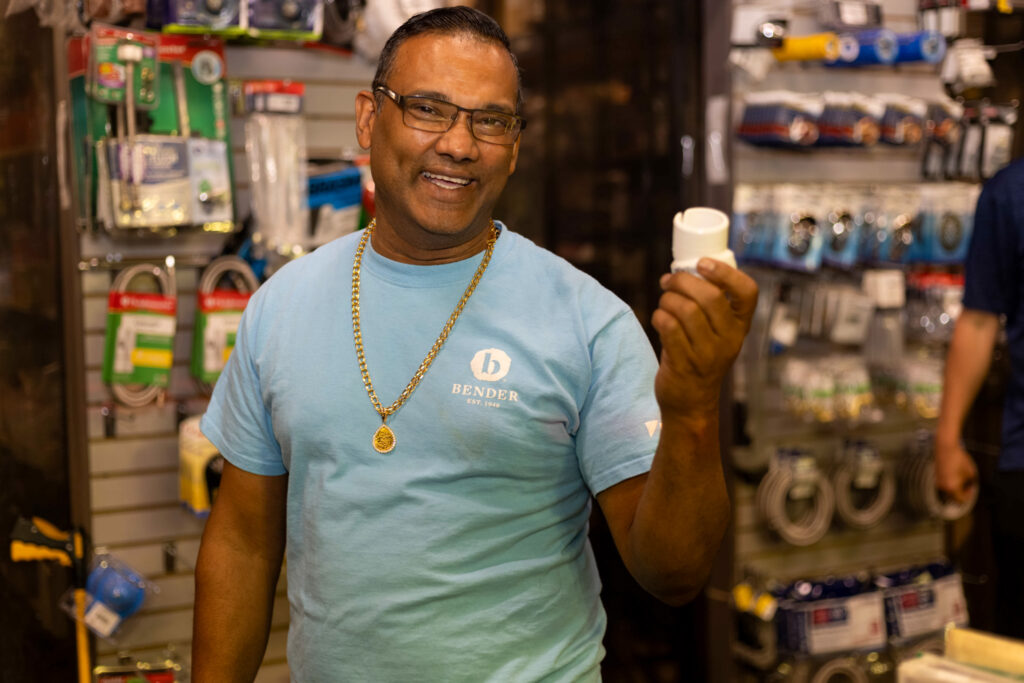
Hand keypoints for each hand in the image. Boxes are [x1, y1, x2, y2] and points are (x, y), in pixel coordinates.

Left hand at [651, 259, 757, 418]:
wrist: (691, 402)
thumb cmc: (699, 356)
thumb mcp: (716, 333)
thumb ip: (708, 305)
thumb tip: (681, 271)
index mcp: (740, 326)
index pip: (747, 292)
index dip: (726, 273)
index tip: (702, 264)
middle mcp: (729, 339)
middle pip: (710, 297)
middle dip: (683, 281)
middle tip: (668, 281)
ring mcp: (708, 354)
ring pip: (686, 310)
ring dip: (668, 299)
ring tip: (664, 302)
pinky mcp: (685, 364)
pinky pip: (669, 327)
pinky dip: (659, 316)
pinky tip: (659, 318)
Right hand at [935, 440, 977, 503]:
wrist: (945, 447)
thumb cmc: (959, 459)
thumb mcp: (970, 472)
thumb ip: (971, 482)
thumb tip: (971, 485)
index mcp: (952, 488)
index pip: (961, 499)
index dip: (969, 495)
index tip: (973, 488)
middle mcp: (943, 487)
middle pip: (954, 496)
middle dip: (962, 492)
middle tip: (969, 485)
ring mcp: (938, 481)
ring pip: (948, 490)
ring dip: (956, 487)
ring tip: (963, 478)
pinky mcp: (936, 475)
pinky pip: (944, 483)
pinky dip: (951, 482)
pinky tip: (956, 474)